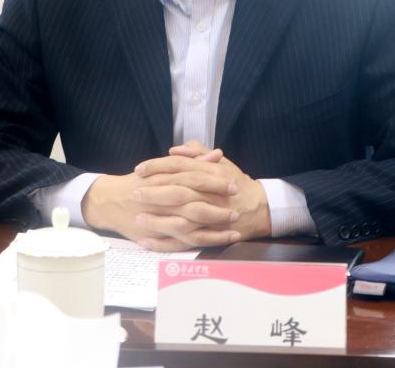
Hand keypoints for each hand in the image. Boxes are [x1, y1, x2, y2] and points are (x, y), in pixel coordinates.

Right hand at [80, 164, 240, 251]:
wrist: (109, 201)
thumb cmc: (140, 182)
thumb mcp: (164, 167)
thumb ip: (192, 160)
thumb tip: (217, 154)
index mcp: (165, 179)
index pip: (193, 179)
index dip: (215, 182)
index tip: (234, 183)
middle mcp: (161, 199)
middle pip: (194, 203)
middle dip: (217, 207)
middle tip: (236, 208)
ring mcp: (158, 219)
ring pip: (190, 225)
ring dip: (213, 228)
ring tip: (234, 228)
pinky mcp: (156, 235)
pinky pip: (182, 242)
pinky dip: (199, 242)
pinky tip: (218, 242)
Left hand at [134, 144, 271, 248]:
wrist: (261, 209)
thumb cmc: (237, 184)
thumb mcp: (221, 163)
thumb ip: (198, 154)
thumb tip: (174, 151)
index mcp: (209, 174)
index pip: (179, 167)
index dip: (158, 167)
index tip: (139, 169)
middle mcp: (208, 195)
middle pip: (177, 192)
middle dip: (154, 193)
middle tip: (134, 193)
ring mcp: (209, 217)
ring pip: (180, 219)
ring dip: (157, 220)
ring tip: (137, 219)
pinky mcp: (208, 235)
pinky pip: (183, 241)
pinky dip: (164, 243)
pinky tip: (146, 241)